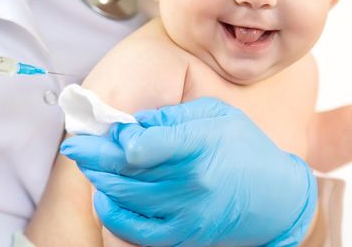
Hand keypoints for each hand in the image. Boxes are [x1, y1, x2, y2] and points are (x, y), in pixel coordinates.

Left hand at [61, 97, 316, 246]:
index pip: (147, 145)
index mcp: (200, 144)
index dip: (118, 139)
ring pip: (124, 197)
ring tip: (90, 163)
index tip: (107, 131)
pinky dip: (113, 211)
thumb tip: (134, 123)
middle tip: (76, 145)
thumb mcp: (217, 115)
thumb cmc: (246, 148)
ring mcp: (185, 213)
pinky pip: (134, 229)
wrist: (276, 199)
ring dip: (100, 178)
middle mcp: (190, 182)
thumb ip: (174, 116)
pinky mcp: (182, 235)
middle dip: (94, 156)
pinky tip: (106, 195)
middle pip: (126, 170)